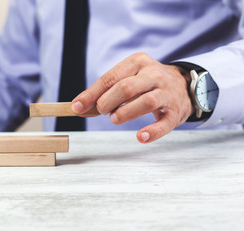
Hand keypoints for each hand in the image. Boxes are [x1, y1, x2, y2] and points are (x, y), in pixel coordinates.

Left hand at [71, 52, 193, 142]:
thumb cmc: (147, 82)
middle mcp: (153, 74)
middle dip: (107, 102)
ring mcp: (166, 93)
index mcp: (137, 62)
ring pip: (145, 102)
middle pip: (126, 88)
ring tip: (116, 118)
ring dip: (125, 113)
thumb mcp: (128, 77)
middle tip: (103, 111)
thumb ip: (106, 91)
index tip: (77, 107)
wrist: (184, 85)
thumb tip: (80, 107)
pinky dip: (152, 132)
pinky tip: (140, 137)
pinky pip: (164, 123)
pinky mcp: (175, 112)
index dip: (91, 94)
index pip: (110, 78)